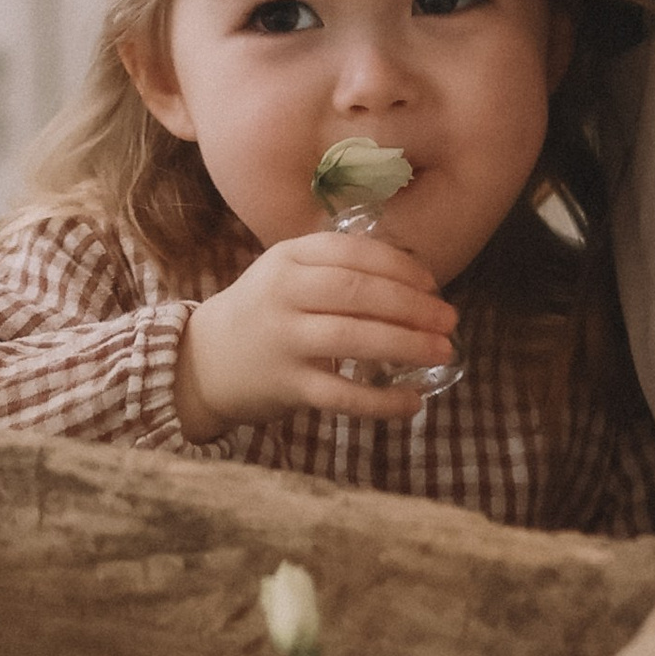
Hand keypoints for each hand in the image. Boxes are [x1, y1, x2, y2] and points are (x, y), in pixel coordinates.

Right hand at [176, 232, 458, 436]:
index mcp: (287, 258)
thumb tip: (416, 281)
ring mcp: (284, 341)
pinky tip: (413, 402)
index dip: (399, 267)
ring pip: (354, 339)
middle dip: (412, 305)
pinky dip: (382, 400)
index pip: (352, 253)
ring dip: (406, 345)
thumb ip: (338, 268)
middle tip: (449, 319)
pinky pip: (343, 395)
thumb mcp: (288, 274)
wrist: (205, 361)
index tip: (432, 284)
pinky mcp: (287, 385)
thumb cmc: (265, 312)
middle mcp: (282, 294)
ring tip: (443, 352)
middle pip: (357, 293)